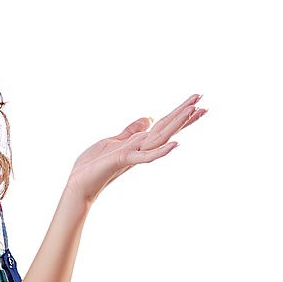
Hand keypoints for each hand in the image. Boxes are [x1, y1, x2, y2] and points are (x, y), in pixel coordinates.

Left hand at [65, 94, 206, 203]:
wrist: (79, 182)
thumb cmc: (94, 164)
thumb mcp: (114, 140)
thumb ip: (132, 131)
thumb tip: (149, 118)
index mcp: (139, 142)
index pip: (163, 125)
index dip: (179, 114)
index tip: (198, 101)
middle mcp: (140, 147)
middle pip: (166, 128)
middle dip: (184, 114)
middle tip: (202, 99)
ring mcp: (134, 154)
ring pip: (160, 137)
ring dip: (177, 124)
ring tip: (194, 110)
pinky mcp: (124, 160)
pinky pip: (146, 156)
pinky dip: (161, 151)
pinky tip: (176, 143)